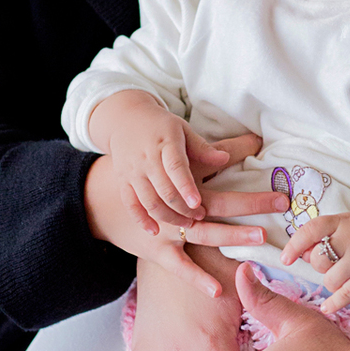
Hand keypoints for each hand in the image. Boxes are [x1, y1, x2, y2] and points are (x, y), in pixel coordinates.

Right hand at [85, 133, 287, 295]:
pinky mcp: (156, 247)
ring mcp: (165, 226)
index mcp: (181, 172)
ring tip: (259, 238)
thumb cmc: (146, 172)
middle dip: (249, 204)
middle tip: (279, 202)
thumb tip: (253, 141)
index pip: (218, 168)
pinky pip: (179, 266)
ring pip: (201, 233)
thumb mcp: (177, 150)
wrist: (100, 193)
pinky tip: (218, 291)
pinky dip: (196, 278)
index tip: (271, 173)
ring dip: (231, 236)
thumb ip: (213, 149)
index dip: (242, 167)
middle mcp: (175, 200)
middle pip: (216, 202)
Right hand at [91, 91, 251, 234]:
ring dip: (167, 216)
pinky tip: (154, 231)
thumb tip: (225, 158)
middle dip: (182, 208)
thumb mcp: (183, 130)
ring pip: (149, 201)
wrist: (124, 120)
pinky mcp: (124, 182)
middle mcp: (146, 159)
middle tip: (200, 216)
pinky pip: (131, 204)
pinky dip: (141, 220)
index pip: (175, 167)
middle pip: (163, 190)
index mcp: (165, 143)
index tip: (198, 204)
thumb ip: (202, 148)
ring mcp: (133, 172)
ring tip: (186, 224)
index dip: (186, 187)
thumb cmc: (161, 126)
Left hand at [281, 212, 349, 314]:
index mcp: (344, 221)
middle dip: (320, 268)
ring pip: (330, 279)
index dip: (295, 245)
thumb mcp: (346, 229)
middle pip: (319, 259)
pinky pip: (344, 294)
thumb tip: (299, 254)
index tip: (286, 259)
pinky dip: (334, 303)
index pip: (312, 229)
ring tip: (345, 277)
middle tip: (334, 265)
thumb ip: (322, 238)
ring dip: (332, 283)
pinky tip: (328, 307)